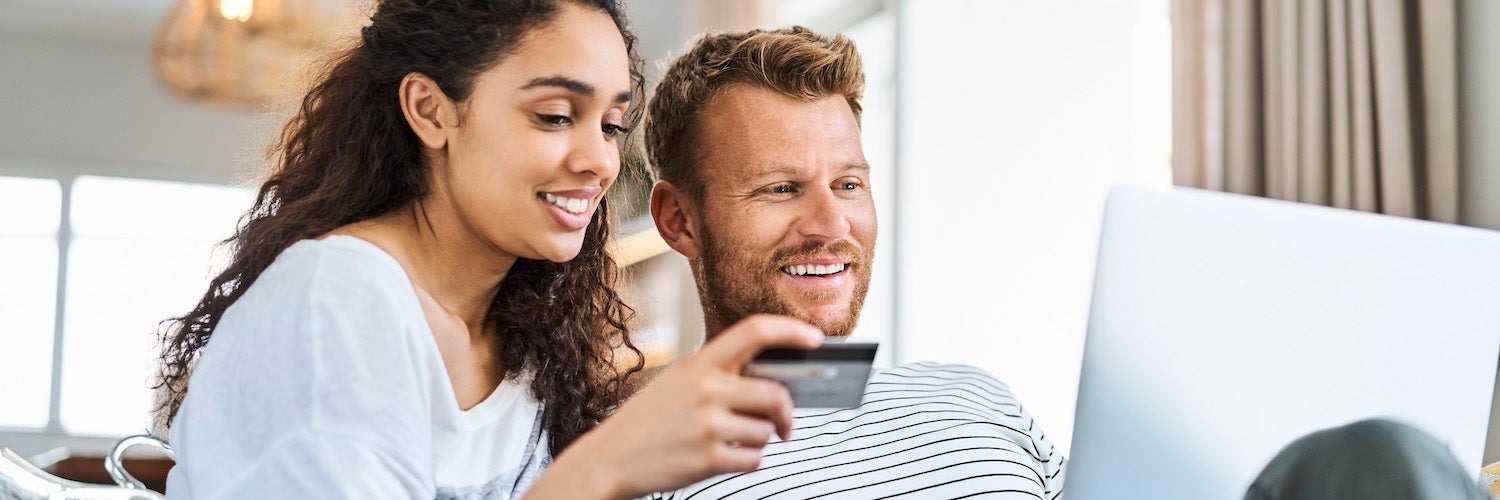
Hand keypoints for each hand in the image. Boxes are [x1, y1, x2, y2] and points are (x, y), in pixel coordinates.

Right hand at [529, 315, 822, 498]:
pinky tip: (725, 458)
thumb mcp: (679, 383)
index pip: (755, 330)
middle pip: (776, 393)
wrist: (609, 458)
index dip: (791, 330)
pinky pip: (753, 460)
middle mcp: (706, 388)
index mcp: (699, 362)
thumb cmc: (649, 421)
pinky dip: (747, 462)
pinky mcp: (708, 457)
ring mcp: (708, 424)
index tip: (816, 338)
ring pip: (766, 431)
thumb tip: (778, 384)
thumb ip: (721, 377)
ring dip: (758, 441)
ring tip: (732, 442)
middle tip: (785, 425)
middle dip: (786, 413)